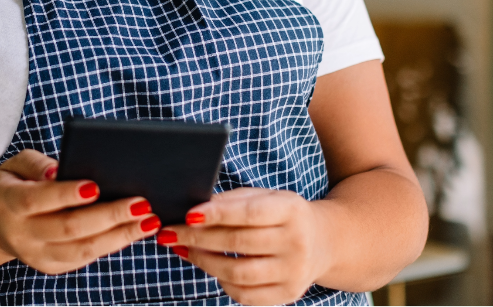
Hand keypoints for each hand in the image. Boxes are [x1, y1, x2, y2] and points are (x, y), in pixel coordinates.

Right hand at [0, 149, 160, 274]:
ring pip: (82, 250)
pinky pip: (86, 258)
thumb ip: (36, 164)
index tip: (95, 185)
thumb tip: (59, 171)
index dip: (66, 194)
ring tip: (149, 221)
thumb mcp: (15, 165)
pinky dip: (113, 244)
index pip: (38, 200)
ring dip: (120, 236)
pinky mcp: (53, 267)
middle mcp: (22, 234)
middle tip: (141, 203)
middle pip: (68, 228)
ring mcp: (38, 255)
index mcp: (9, 204)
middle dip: (108, 216)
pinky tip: (134, 231)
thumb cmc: (15, 184)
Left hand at [155, 187, 329, 304]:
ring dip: (204, 261)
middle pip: (238, 243)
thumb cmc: (280, 214)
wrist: (321, 242)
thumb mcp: (264, 197)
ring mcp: (294, 272)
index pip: (249, 213)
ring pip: (238, 273)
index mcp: (291, 210)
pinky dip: (221, 281)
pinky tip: (209, 266)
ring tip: (185, 249)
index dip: (217, 214)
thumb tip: (194, 209)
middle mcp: (296, 243)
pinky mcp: (288, 294)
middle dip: (198, 238)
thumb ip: (233, 201)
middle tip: (170, 232)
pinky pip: (245, 295)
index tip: (188, 214)